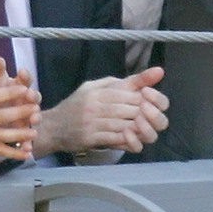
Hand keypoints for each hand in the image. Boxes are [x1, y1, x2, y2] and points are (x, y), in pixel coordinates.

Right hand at [35, 66, 166, 155]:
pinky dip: (127, 140)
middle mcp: (94, 105)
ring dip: (138, 128)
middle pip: (129, 109)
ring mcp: (91, 122)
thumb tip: (159, 72)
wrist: (52, 127)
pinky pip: (114, 139)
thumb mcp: (98, 87)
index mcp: (98, 91)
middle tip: (151, 118)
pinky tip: (134, 139)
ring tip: (145, 129)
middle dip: (144, 114)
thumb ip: (127, 81)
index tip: (150, 103)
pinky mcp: (89, 138)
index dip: (145, 98)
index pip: (129, 92)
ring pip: (124, 125)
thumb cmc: (78, 105)